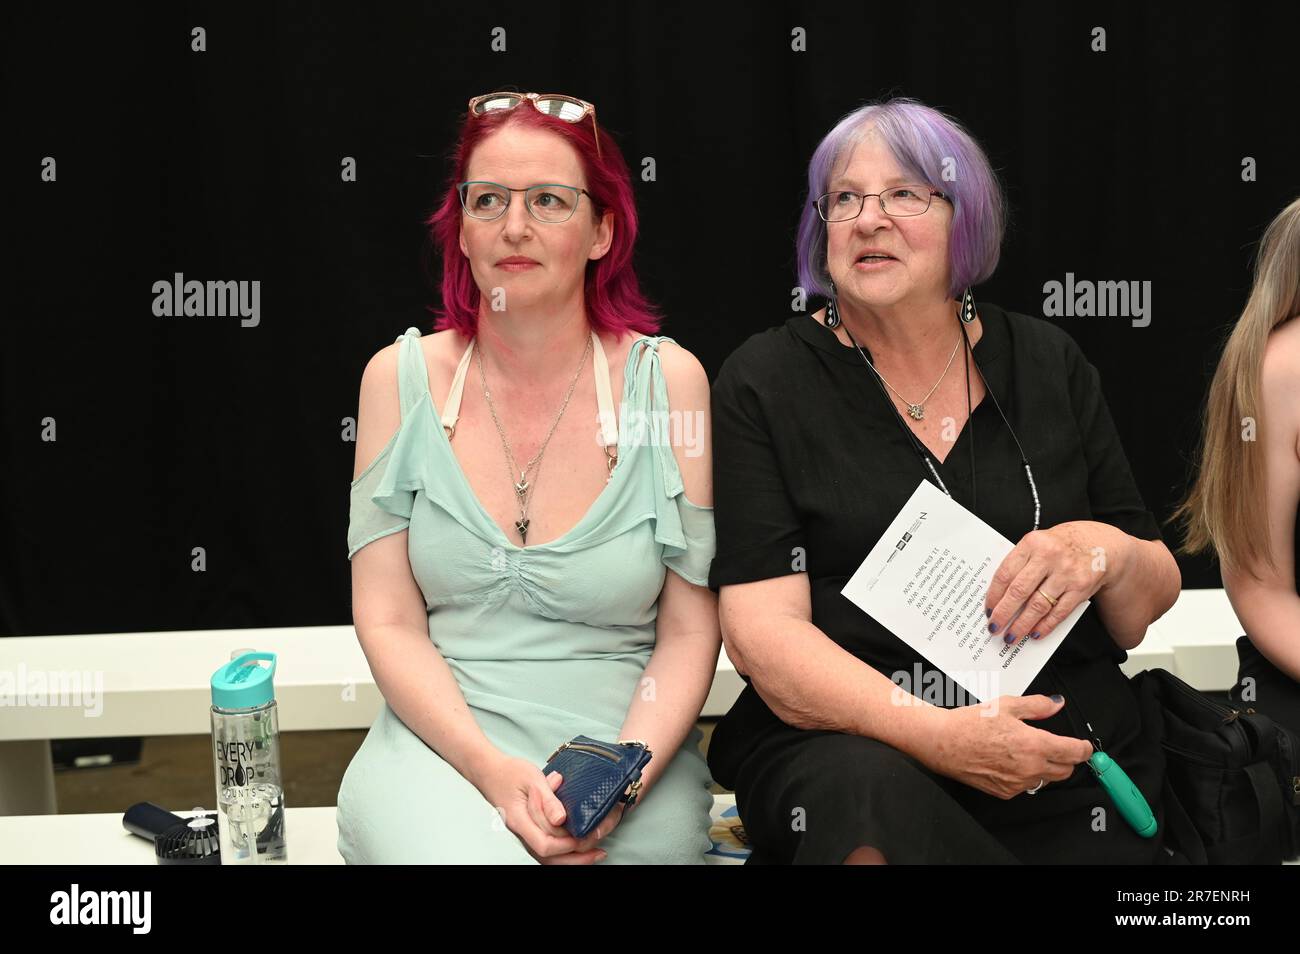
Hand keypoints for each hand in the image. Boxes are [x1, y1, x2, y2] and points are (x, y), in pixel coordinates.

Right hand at [475, 756, 624, 863]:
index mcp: (520, 820)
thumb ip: (547, 798)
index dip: (565, 844)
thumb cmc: (511, 772)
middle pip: (548, 857)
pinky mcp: (530, 831)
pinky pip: (548, 847)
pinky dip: (565, 850)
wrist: (490, 772)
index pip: (543, 844)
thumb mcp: (531, 778)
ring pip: (548, 857)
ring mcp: (525, 834)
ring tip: (596, 853)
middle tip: (599, 849)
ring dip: (573, 857)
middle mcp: (522, 833)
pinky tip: (581, 847)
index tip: (584, 836)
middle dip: (576, 856)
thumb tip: (561, 819)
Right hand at [915, 695, 1093, 798]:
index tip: (1085, 746)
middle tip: (1056, 746)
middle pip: (1066, 771)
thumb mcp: (1006, 705)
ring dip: (1046, 768)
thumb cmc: (970, 723)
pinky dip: (1027, 776)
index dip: (1084, 749)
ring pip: (1047, 780)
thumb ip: (1037, 706)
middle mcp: (1030, 768)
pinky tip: (1012, 762)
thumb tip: (1056, 704)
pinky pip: (1027, 786)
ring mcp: (1018, 783)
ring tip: (1029, 752)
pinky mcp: (1006, 792)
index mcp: (1034, 744)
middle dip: (1066, 759)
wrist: (943, 742)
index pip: (1074, 753)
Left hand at [984, 522, 1124, 642]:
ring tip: (1011, 636)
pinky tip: (1034, 633)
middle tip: (994, 627)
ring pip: (1038, 605)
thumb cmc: (1062, 545)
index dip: (994, 595)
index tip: (988, 609)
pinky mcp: (1081, 588)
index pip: (1005, 573)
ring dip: (1022, 625)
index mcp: (1032, 543)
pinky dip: (1045, 626)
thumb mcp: (1038, 543)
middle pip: (1019, 591)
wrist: (1101, 544)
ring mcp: (1066, 573)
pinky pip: (1059, 612)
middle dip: (1004, 613)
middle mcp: (1049, 557)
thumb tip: (999, 595)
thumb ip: (1020, 563)